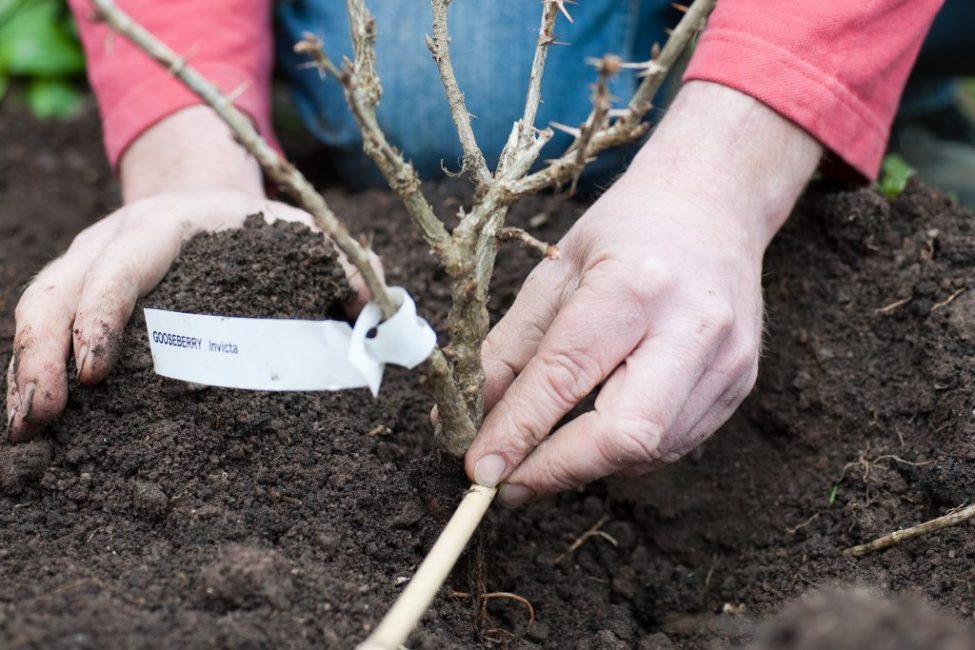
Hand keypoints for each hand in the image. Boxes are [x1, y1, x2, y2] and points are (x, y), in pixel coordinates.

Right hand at [6, 107, 377, 440]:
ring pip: (38, 305)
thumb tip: (379, 311)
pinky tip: (30, 416)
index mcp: (168, 223)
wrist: (205, 197)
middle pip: (60, 286)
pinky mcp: (78, 290)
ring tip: (25, 429)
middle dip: (43, 350)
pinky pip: (42, 323)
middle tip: (41, 416)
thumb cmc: (257, 226)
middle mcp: (115, 236)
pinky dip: (30, 366)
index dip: (101, 311)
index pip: (124, 261)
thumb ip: (342, 266)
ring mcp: (88, 261)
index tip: (93, 370)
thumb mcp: (301, 233)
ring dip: (24, 365)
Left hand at [465, 81, 822, 504]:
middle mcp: (692, 328)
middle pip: (625, 434)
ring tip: (546, 451)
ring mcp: (727, 362)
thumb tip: (474, 418)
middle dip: (558, 470)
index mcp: (636, 285)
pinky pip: (673, 445)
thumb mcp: (555, 272)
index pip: (568, 375)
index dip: (519, 431)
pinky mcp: (739, 386)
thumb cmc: (628, 231)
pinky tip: (597, 431)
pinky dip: (623, 452)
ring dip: (588, 464)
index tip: (478, 470)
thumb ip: (512, 348)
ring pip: (649, 451)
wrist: (715, 204)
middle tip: (506, 483)